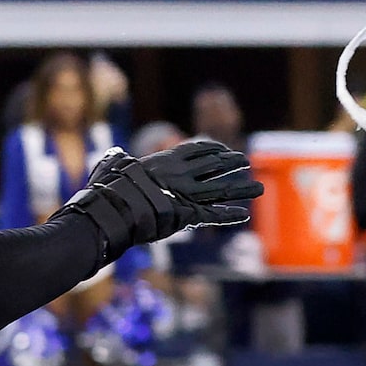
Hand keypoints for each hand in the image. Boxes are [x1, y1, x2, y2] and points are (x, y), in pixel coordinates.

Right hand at [54, 138, 265, 263]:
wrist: (109, 209)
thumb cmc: (105, 189)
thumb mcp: (111, 167)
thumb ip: (118, 160)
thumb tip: (115, 154)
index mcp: (163, 161)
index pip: (193, 150)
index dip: (210, 149)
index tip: (222, 149)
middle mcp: (179, 175)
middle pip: (212, 166)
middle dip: (230, 164)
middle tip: (245, 161)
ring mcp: (184, 194)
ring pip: (220, 188)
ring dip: (240, 188)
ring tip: (259, 187)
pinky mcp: (186, 214)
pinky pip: (212, 214)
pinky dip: (228, 215)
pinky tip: (244, 215)